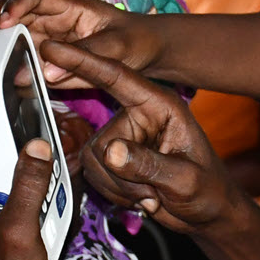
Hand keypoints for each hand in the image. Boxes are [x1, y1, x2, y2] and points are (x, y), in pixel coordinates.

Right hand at [0, 0, 162, 89]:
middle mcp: (43, 18)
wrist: (142, 56)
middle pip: (2, 13)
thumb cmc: (135, 41)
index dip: (17, 5)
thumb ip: (88, 56)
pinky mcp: (31, 61)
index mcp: (66, 4)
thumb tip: (46, 69)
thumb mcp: (120, 47)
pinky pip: (1, 65)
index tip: (7, 22)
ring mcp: (34, 39)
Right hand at [40, 40, 235, 235]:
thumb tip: (109, 151)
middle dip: (121, 174)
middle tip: (153, 193)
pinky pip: (94, 173)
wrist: (206, 212)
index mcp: (160, 105)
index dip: (82, 61)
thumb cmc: (208, 190)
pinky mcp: (113, 156)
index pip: (116, 77)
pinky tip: (143, 197)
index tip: (51, 47)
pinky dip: (115, 192)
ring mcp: (124, 136)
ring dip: (120, 186)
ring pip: (94, 160)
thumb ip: (148, 164)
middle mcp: (138, 115)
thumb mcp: (185, 180)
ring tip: (152, 194)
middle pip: (101, 140)